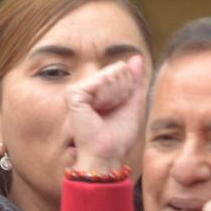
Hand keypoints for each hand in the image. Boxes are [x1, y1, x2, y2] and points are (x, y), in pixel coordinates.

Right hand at [67, 55, 147, 172]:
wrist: (109, 153)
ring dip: (115, 95)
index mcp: (96, 90)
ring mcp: (77, 91)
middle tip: (113, 112)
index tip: (119, 108)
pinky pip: (98, 82)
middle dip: (122, 90)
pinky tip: (99, 110)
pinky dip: (106, 96)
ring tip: (105, 113)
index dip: (127, 88)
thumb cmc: (120, 135)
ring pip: (108, 75)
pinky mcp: (73, 96)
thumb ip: (136, 80)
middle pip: (115, 70)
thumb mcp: (134, 103)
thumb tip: (136, 57)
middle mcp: (84, 89)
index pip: (120, 70)